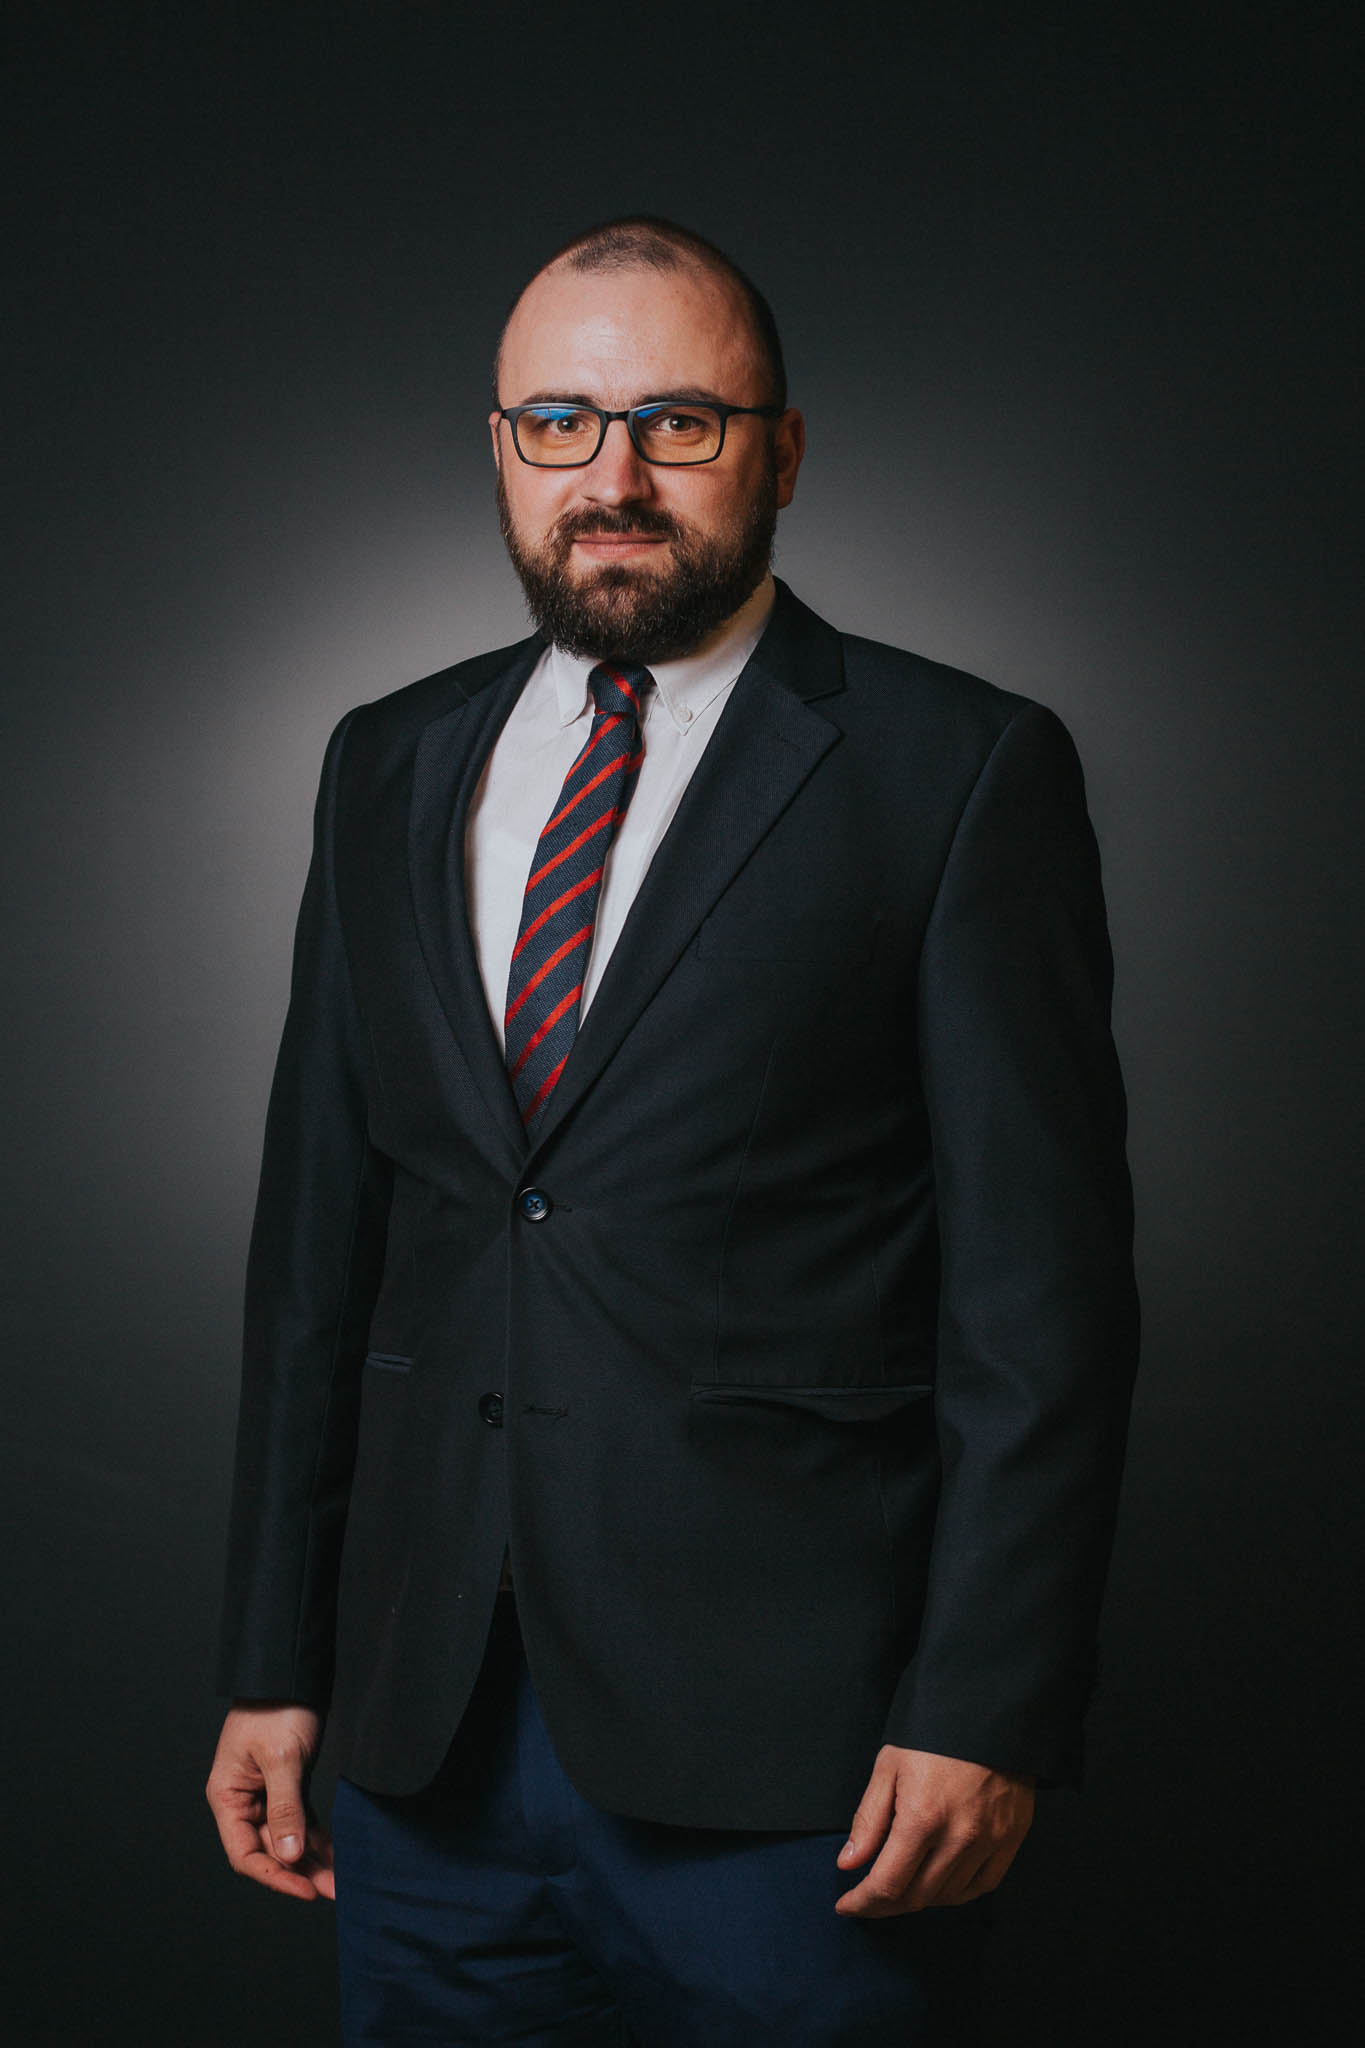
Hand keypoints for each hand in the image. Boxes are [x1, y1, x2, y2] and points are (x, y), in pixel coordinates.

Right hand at [206, 1702, 334, 1900]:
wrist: (291, 1672)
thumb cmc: (276, 1709)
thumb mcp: (281, 1758)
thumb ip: (285, 1808)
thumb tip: (290, 1856)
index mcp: (228, 1797)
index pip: (245, 1853)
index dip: (274, 1875)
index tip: (305, 1888)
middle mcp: (244, 1801)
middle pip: (270, 1850)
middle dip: (300, 1872)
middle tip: (333, 1891)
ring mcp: (266, 1794)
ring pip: (288, 1838)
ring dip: (312, 1859)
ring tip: (340, 1881)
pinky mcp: (288, 1784)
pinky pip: (301, 1820)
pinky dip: (317, 1836)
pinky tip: (336, 1854)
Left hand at [834, 1744, 1033, 1915]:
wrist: (989, 1710)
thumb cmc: (933, 1735)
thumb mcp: (889, 1767)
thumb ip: (869, 1820)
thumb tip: (849, 1864)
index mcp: (922, 1817)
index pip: (888, 1884)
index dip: (863, 1902)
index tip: (846, 1905)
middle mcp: (959, 1837)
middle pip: (917, 1897)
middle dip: (885, 1905)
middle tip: (868, 1899)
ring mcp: (990, 1840)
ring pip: (948, 1896)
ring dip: (919, 1899)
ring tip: (901, 1885)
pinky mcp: (1011, 1838)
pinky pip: (983, 1885)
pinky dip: (957, 1893)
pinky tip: (939, 1883)